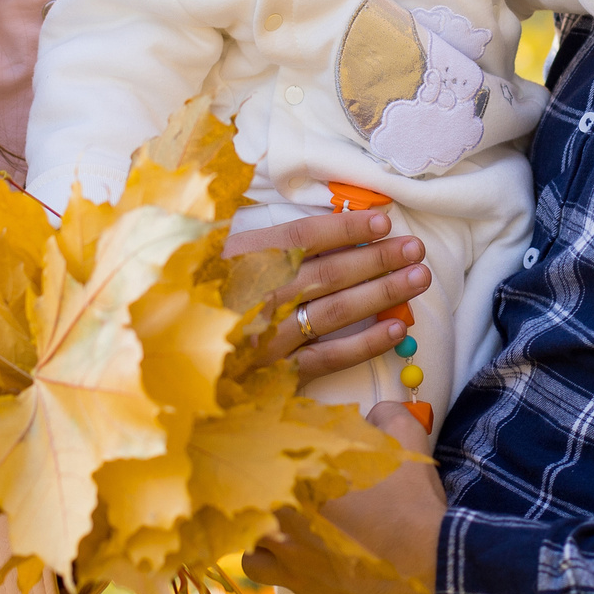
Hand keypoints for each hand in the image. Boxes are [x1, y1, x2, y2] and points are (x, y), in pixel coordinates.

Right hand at [225, 210, 431, 379]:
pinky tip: (396, 328)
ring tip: (418, 278)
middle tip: (416, 248)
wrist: (175, 360)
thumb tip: (333, 220)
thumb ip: (270, 239)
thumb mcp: (224, 256)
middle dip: (378, 258)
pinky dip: (365, 343)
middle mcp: (258, 296)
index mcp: (243, 259)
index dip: (347, 227)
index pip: (304, 236)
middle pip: (329, 272)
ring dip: (381, 293)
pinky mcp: (278, 372)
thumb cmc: (209, 298)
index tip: (383, 221)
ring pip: (335, 311)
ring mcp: (269, 336)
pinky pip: (329, 356)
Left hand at [242, 402, 444, 593]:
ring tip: (289, 548)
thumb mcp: (404, 441)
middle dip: (264, 509)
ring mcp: (295, 574)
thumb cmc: (413, 503)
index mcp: (297, 486)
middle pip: (247, 517)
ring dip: (268, 555)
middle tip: (288, 504)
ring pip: (254, 565)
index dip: (269, 463)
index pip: (258, 466)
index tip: (283, 464)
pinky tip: (309, 593)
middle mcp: (284, 532)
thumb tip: (375, 411)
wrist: (434, 564)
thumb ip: (383, 416)